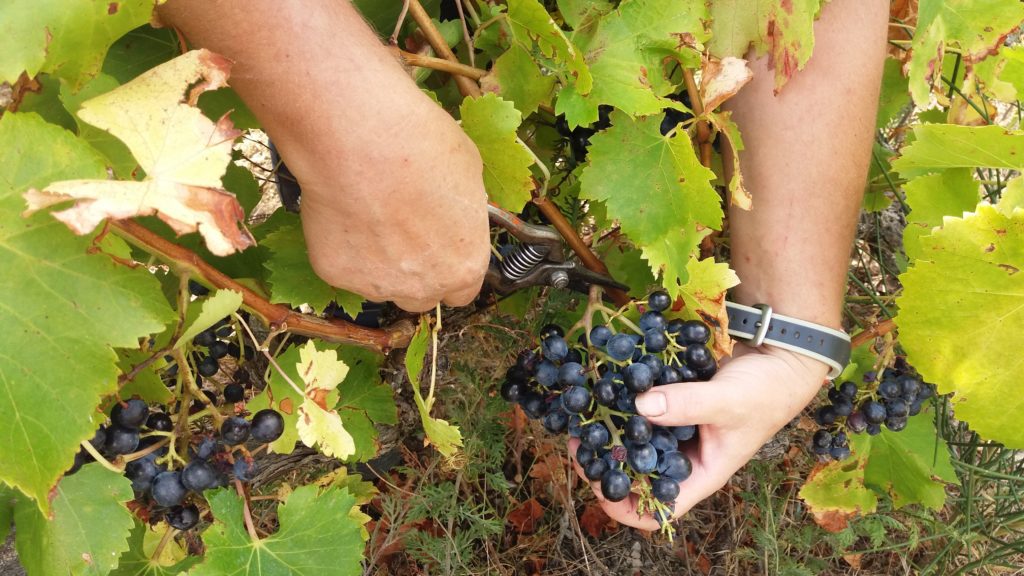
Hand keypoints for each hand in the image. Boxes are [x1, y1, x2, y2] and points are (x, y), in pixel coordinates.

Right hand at [293, 100, 490, 312]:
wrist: (361, 142)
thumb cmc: (421, 147)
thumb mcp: (469, 174)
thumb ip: (463, 210)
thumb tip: (454, 209)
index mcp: (464, 266)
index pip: (462, 292)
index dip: (450, 269)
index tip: (439, 250)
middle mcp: (425, 287)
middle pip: (421, 296)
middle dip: (415, 273)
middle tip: (402, 232)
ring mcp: (378, 285)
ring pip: (381, 285)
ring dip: (379, 262)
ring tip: (371, 216)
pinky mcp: (337, 274)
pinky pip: (344, 267)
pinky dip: (344, 247)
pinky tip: (345, 211)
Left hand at [569, 343, 828, 529]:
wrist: (782, 357)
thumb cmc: (766, 391)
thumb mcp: (729, 401)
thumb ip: (688, 404)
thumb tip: (640, 407)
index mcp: (701, 473)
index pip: (658, 509)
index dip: (624, 507)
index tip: (595, 485)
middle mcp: (685, 455)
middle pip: (637, 473)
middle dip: (605, 460)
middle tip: (577, 440)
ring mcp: (678, 429)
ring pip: (635, 438)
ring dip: (609, 429)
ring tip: (584, 410)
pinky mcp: (673, 401)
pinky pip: (643, 406)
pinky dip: (625, 398)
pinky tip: (606, 382)